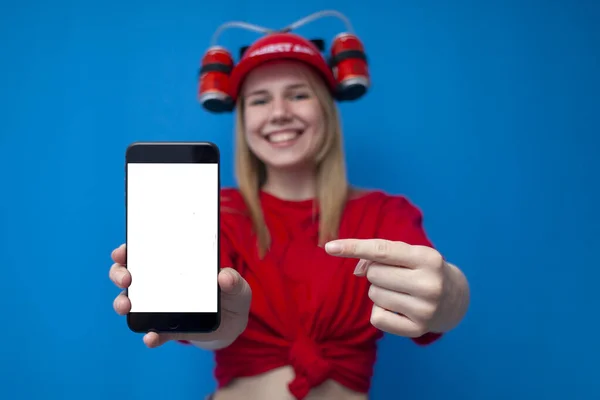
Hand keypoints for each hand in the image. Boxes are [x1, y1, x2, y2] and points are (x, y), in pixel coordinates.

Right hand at [109, 244, 250, 347]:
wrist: (232, 324)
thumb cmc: (231, 295)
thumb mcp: (237, 285)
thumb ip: (234, 280)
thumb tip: (224, 276)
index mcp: (173, 265)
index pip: (145, 251)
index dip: (129, 249)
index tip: (123, 250)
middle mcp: (158, 283)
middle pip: (127, 273)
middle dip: (119, 273)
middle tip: (126, 278)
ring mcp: (158, 307)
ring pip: (130, 302)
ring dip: (122, 303)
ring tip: (127, 307)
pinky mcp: (166, 330)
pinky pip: (152, 332)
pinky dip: (150, 336)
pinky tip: (151, 337)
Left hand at [325, 239, 455, 336]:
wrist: (455, 299)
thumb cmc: (422, 270)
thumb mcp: (408, 254)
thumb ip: (378, 255)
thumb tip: (357, 271)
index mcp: (428, 258)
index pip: (381, 250)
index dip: (353, 247)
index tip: (329, 247)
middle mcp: (429, 284)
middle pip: (374, 273)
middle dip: (377, 272)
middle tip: (396, 276)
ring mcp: (425, 309)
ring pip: (374, 295)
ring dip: (379, 291)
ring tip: (401, 291)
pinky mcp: (417, 330)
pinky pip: (376, 317)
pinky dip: (380, 311)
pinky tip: (399, 308)